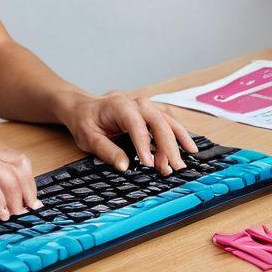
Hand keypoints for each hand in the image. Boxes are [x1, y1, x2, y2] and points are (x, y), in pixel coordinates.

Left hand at [56, 88, 197, 174]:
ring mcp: (144, 107)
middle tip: (174, 168)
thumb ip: (106, 151)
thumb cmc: (85, 121)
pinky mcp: (149, 114)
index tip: (150, 163)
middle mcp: (135, 103)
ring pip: (166, 120)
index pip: (135, 123)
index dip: (144, 143)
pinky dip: (178, 134)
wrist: (83, 107)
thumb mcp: (88, 137)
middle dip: (168, 145)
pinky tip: (187, 148)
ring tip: (182, 162)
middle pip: (157, 120)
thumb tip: (124, 166)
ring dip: (177, 141)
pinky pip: (167, 122)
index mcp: (118, 105)